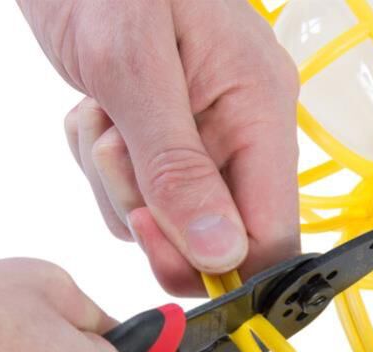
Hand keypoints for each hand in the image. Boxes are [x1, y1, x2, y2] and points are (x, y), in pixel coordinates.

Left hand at [18, 0, 301, 294]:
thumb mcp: (133, 67)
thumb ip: (177, 166)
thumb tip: (220, 254)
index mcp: (260, 108)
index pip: (275, 229)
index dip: (228, 263)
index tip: (165, 251)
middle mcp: (242, 131)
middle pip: (216, 234)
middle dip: (155, 214)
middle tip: (117, 156)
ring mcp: (203, 136)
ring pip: (166, 218)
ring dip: (117, 185)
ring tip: (102, 115)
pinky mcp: (165, 139)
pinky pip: (135, 193)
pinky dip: (102, 166)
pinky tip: (97, 113)